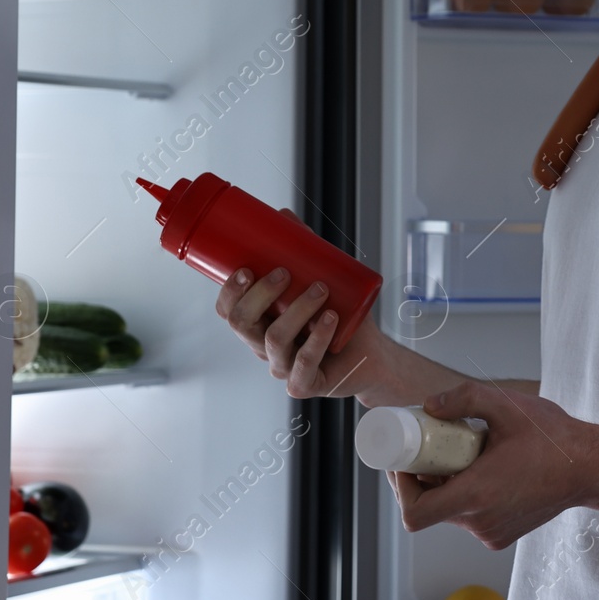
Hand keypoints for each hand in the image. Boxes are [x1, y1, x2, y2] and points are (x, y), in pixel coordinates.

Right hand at [214, 207, 386, 399]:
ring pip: (274, 339)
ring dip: (297, 309)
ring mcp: (282, 368)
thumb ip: (302, 251)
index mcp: (259, 324)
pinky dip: (318, 338)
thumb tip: (283, 215)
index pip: (228, 311)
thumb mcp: (320, 279)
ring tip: (321, 290)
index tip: (246, 268)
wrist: (370, 353)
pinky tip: (330, 319)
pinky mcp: (304, 384)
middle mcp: (263, 347)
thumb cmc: (340, 316)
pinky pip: (303, 362)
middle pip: (241, 323)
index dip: (230, 291)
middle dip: (259, 294)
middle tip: (284, 273)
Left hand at [388, 381, 598, 549]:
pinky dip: (467, 495)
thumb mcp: (507, 406)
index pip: (415, 514)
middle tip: (431, 447)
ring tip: (465, 453)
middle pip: (431, 508)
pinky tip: (484, 469)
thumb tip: (429, 406)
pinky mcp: (502, 534)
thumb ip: (464, 399)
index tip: (406, 462)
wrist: (590, 467)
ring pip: (451, 512)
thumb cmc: (553, 438)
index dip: (401, 489)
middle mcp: (481, 522)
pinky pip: (470, 516)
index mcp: (477, 495)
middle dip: (424, 477)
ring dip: (447, 485)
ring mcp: (492, 532)